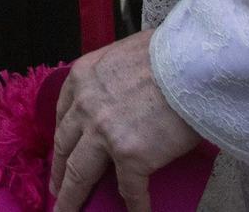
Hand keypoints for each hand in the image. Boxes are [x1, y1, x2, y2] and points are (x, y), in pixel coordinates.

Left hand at [52, 32, 202, 211]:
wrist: (193, 62)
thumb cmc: (169, 52)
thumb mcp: (124, 53)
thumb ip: (113, 76)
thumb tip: (124, 93)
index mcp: (82, 78)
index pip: (64, 114)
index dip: (62, 137)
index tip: (61, 151)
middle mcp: (86, 106)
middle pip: (64, 147)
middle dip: (58, 171)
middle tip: (55, 189)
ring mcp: (105, 133)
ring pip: (79, 174)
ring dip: (72, 197)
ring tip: (68, 211)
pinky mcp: (131, 156)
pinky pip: (130, 190)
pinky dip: (135, 206)